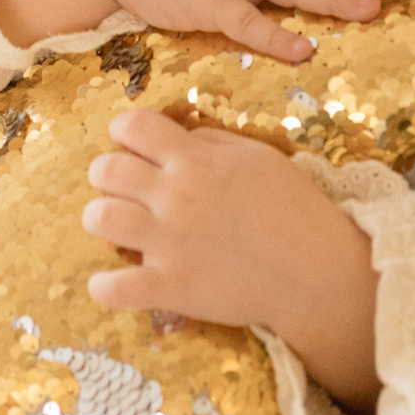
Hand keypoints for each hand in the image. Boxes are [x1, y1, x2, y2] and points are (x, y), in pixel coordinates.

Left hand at [83, 110, 382, 411]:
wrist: (316, 272)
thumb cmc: (295, 208)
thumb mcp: (258, 157)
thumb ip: (212, 141)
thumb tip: (177, 138)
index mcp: (196, 159)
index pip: (133, 125)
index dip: (124, 131)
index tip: (130, 144)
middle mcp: (175, 196)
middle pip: (106, 170)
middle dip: (105, 174)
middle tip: (121, 187)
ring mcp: (169, 243)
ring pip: (99, 218)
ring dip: (100, 219)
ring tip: (117, 226)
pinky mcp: (170, 288)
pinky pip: (113, 287)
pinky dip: (104, 286)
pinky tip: (112, 282)